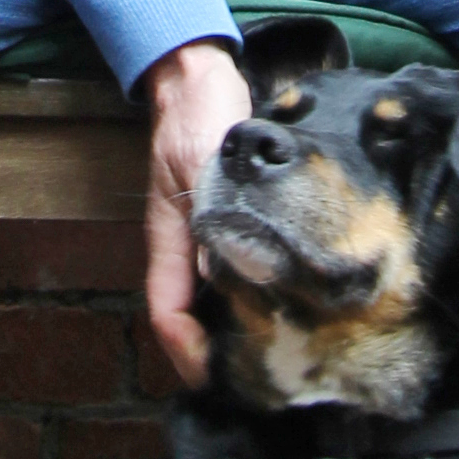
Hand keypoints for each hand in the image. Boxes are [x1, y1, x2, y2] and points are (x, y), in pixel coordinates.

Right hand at [139, 38, 252, 390]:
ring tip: (280, 355)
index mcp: (168, 238)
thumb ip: (214, 211)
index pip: (166, 313)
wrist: (199, 77)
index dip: (188, 353)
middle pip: (190, 319)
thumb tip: (223, 273)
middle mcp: (185, 247)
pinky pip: (239, 275)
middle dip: (215, 355)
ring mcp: (206, 238)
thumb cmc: (199, 114)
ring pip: (214, 302)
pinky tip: (291, 305)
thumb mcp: (204, 161)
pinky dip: (257, 298)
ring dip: (237, 331)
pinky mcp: (229, 225)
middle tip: (261, 380)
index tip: (220, 376)